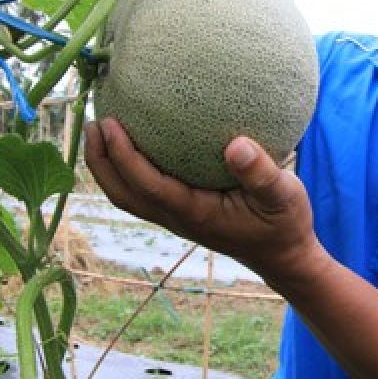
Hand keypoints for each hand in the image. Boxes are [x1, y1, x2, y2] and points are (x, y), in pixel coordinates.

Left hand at [84, 118, 320, 280]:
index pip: (146, 185)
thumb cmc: (285, 225)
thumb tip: (236, 144)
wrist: (284, 257)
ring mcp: (177, 219)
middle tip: (92, 121)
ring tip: (99, 130)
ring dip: (107, 166)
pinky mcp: (182, 213)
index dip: (123, 156)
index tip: (109, 123)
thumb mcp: (285, 197)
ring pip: (128, 196)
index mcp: (195, 213)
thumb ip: (262, 173)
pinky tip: (136, 141)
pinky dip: (127, 169)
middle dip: (100, 161)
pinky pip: (143, 192)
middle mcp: (178, 218)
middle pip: (123, 194)